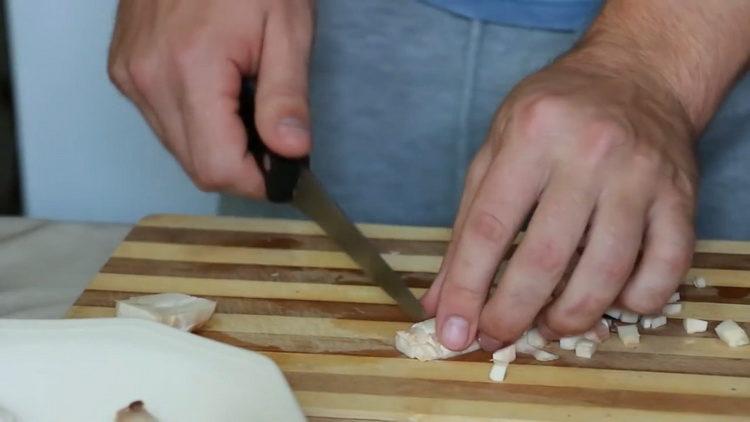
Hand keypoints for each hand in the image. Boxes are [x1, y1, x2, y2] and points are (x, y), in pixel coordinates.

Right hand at [108, 0, 313, 196]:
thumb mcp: (286, 28)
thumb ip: (286, 95)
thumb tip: (291, 152)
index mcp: (191, 70)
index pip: (217, 167)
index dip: (256, 181)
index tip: (284, 172)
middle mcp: (148, 80)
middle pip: (197, 165)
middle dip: (241, 165)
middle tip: (273, 136)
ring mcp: (131, 76)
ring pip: (178, 148)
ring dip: (217, 144)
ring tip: (243, 104)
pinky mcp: (123, 71)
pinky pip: (162, 122)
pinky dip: (194, 123)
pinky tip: (215, 92)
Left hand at [422, 60, 697, 350]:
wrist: (636, 74)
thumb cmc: (554, 114)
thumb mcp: (496, 149)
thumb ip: (466, 223)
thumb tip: (440, 299)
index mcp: (531, 135)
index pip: (488, 228)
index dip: (466, 289)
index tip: (451, 332)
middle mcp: (589, 153)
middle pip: (545, 259)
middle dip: (512, 315)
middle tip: (495, 338)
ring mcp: (641, 176)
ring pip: (606, 274)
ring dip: (570, 319)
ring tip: (547, 327)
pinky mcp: (681, 197)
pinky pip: (663, 270)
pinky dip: (633, 302)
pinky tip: (609, 301)